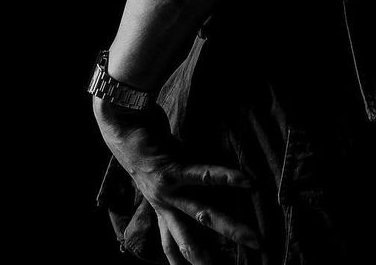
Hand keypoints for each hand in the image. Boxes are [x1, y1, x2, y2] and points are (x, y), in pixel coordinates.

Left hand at [93, 96, 261, 262]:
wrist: (120, 123)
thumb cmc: (144, 143)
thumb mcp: (161, 168)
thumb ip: (179, 178)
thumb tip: (203, 180)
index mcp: (160, 207)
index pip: (172, 244)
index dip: (183, 261)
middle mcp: (163, 205)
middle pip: (189, 242)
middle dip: (208, 261)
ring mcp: (166, 190)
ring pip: (203, 215)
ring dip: (231, 228)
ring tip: (255, 239)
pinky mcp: (171, 170)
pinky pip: (204, 176)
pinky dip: (228, 178)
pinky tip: (248, 182)